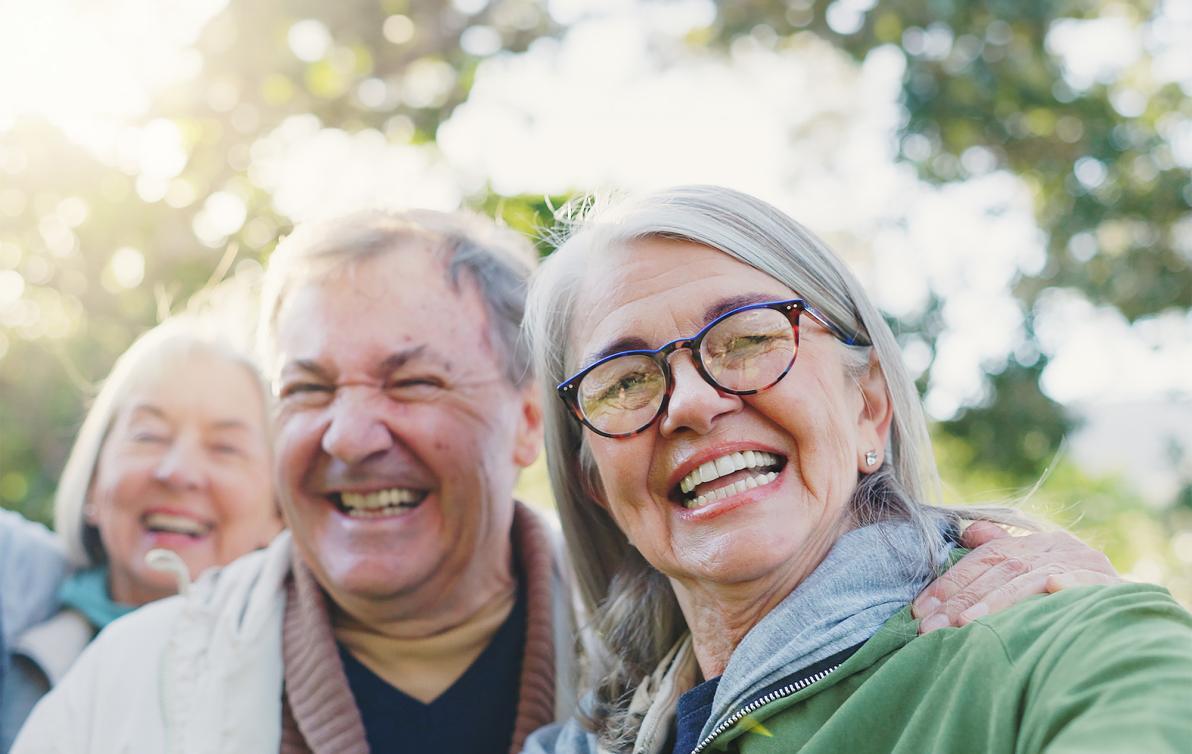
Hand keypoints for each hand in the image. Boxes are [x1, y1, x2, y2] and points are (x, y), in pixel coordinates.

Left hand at [911, 521, 1120, 633]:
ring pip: (1028, 579)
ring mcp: (1082, 563)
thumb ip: (999, 548)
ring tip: (963, 624)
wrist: (1128, 609)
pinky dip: (1066, 584)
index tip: (919, 609)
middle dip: (959, 598)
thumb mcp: (1033, 567)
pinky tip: (1048, 590)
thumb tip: (966, 532)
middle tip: (928, 626)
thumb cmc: (1069, 590)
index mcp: (1034, 541)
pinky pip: (1083, 581)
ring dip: (994, 601)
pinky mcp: (1107, 583)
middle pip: (999, 568)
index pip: (983, 558)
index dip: (949, 582)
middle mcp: (1056, 546)